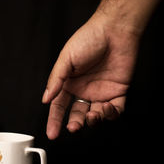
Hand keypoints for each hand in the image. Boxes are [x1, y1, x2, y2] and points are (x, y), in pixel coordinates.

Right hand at [42, 11, 139, 139]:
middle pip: (76, 113)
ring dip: (93, 120)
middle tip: (73, 127)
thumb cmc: (88, 39)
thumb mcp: (66, 58)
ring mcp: (101, 91)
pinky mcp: (118, 91)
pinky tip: (106, 109)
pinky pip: (115, 110)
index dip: (55, 120)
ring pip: (96, 115)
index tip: (52, 133)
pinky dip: (111, 114)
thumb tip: (46, 98)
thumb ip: (56, 80)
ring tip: (91, 117)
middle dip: (74, 123)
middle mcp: (84, 89)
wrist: (115, 30)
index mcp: (69, 82)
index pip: (59, 105)